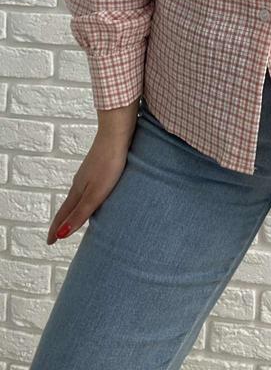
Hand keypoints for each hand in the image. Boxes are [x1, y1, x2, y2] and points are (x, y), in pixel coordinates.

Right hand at [46, 106, 137, 243]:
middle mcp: (80, 181)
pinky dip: (86, 196)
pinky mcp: (99, 164)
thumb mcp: (95, 193)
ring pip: (79, 194)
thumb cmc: (108, 163)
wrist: (116, 133)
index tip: (50, 243)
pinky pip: (89, 185)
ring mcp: (89, 172)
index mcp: (78, 190)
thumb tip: (61, 234)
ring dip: (76, 207)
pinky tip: (94, 192)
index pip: (64, 214)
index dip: (56, 229)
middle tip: (59, 233)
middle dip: (64, 220)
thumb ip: (80, 213)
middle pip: (69, 205)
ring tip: (76, 216)